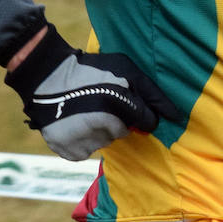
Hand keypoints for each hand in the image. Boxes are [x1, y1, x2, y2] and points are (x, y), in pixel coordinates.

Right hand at [3, 23, 181, 160]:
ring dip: (99, 131)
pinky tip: (75, 124)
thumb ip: (150, 92)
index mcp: (119, 104)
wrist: (47, 77)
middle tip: (100, 103)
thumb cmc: (92, 69)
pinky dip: (82, 141)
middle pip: (123, 132)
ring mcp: (84, 140)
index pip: (147, 122)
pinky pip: (85, 152)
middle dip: (116, 120)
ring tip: (84, 111)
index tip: (131, 106)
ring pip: (104, 143)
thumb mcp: (126, 69)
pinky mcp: (69, 151)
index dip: (141, 113)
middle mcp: (103, 126)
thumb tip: (175, 115)